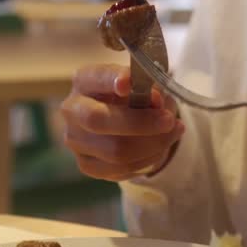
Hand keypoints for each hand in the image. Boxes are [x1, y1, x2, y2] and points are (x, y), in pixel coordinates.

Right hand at [60, 63, 184, 181]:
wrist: (119, 118)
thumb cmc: (130, 93)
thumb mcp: (141, 83)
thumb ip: (147, 88)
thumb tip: (156, 101)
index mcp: (83, 80)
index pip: (96, 78)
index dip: (111, 79)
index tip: (128, 82)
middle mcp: (72, 109)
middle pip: (98, 120)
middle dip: (139, 122)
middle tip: (169, 120)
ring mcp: (76, 141)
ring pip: (114, 151)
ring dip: (152, 144)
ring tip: (174, 132)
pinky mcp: (86, 165)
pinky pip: (121, 169)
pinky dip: (147, 158)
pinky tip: (160, 146)